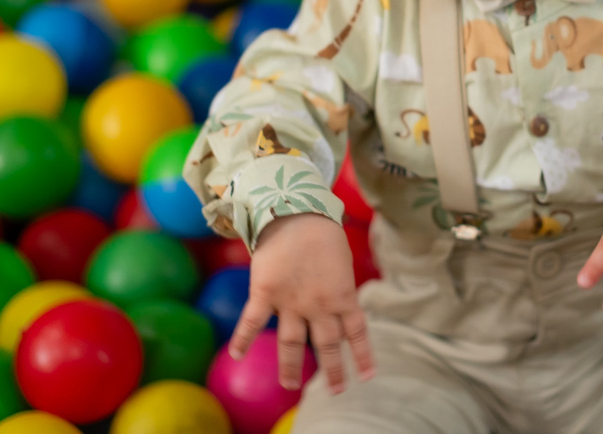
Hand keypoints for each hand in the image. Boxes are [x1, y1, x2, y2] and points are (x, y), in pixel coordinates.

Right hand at [229, 213, 373, 394]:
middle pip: (327, 344)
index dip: (363, 355)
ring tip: (290, 385)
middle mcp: (320, 305)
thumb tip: (342, 307)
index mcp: (343, 296)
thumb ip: (340, 289)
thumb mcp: (342, 263)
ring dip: (292, 366)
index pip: (357, 333)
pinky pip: (252, 321)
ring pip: (293, 343)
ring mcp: (292, 302)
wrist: (295, 211)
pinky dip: (242, 338)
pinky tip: (235, 355)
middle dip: (332, 370)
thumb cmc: (322, 233)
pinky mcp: (265, 293)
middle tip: (335, 390)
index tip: (367, 377)